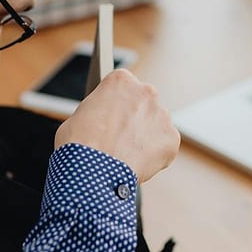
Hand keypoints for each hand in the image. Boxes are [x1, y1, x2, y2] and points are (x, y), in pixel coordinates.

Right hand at [55, 69, 179, 182]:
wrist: (93, 171)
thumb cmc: (79, 143)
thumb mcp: (80, 115)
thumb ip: (99, 110)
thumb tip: (103, 120)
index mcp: (121, 80)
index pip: (122, 88)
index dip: (115, 105)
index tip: (111, 117)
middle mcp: (146, 92)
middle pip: (142, 103)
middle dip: (134, 118)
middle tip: (119, 137)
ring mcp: (162, 115)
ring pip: (155, 125)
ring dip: (145, 136)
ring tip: (126, 154)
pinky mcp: (171, 138)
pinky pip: (164, 145)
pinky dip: (154, 155)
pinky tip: (137, 163)